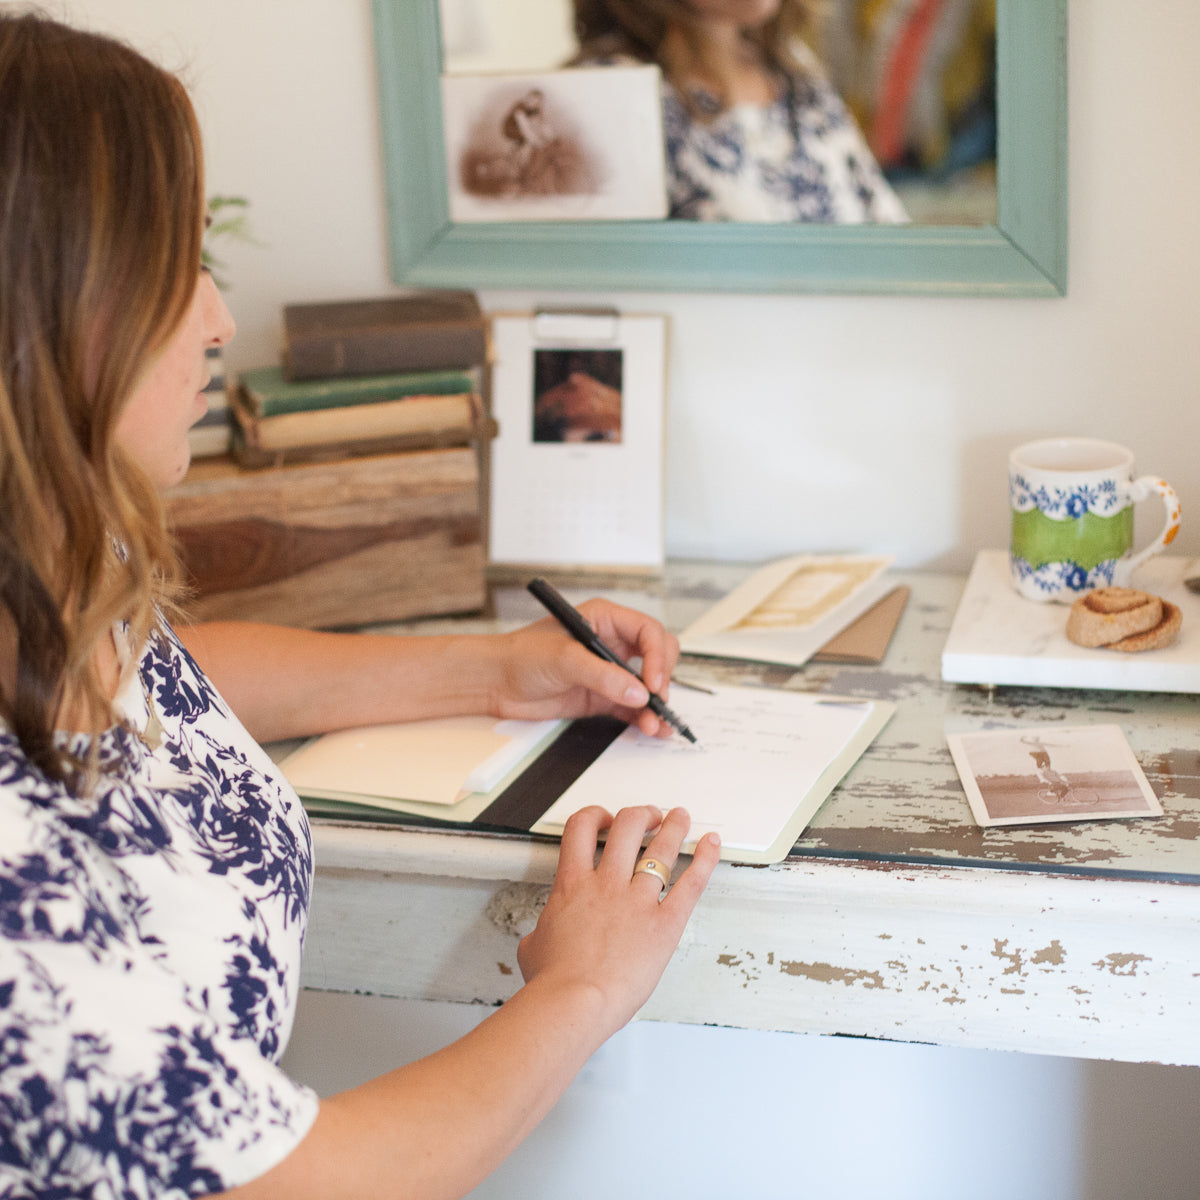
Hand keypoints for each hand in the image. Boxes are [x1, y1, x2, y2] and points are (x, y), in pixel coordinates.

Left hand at [489, 598, 680, 737]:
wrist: (494, 682)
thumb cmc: (520, 655)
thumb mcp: (563, 659)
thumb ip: (603, 675)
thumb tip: (637, 692)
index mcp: (605, 619)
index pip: (648, 632)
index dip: (657, 656)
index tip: (653, 682)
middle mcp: (611, 643)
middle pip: (656, 656)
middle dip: (662, 678)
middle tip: (656, 699)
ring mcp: (608, 672)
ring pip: (647, 685)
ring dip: (656, 704)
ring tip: (656, 723)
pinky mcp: (601, 697)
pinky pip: (632, 707)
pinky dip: (643, 718)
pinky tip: (650, 728)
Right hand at [517, 806, 720, 1037]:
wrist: (573, 1003)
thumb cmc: (553, 983)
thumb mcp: (533, 946)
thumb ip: (543, 930)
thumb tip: (542, 936)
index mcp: (572, 885)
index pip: (580, 828)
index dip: (594, 815)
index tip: (604, 819)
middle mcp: (606, 885)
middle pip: (626, 826)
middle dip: (641, 814)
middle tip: (650, 815)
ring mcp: (637, 902)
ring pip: (660, 848)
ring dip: (673, 826)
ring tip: (680, 818)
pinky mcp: (664, 924)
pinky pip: (691, 884)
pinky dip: (705, 860)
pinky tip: (712, 845)